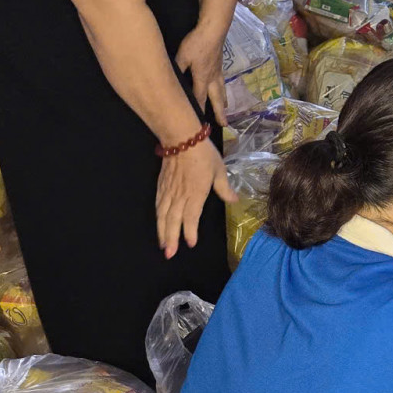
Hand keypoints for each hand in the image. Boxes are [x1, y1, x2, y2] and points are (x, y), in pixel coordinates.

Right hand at [157, 137, 234, 257]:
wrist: (181, 138)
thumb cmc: (203, 154)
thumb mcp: (219, 170)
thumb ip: (225, 188)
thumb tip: (235, 201)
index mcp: (195, 192)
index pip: (191, 216)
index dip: (189, 231)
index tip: (190, 243)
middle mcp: (179, 195)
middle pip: (173, 220)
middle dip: (171, 238)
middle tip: (169, 254)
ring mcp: (168, 191)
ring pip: (163, 215)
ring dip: (162, 231)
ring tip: (163, 246)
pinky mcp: (161, 186)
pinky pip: (158, 205)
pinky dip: (157, 218)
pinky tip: (158, 225)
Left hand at [173, 21, 229, 125]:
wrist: (213, 30)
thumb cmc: (197, 43)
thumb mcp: (182, 56)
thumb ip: (177, 69)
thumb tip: (170, 82)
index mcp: (202, 78)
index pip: (200, 98)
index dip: (199, 111)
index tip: (199, 124)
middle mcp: (212, 78)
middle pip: (216, 99)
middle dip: (220, 112)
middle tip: (224, 125)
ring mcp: (218, 71)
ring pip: (222, 90)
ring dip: (224, 102)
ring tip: (226, 110)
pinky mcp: (220, 64)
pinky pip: (223, 82)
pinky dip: (224, 89)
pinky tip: (223, 89)